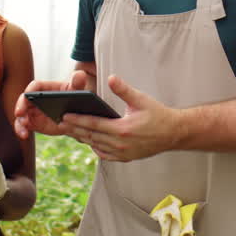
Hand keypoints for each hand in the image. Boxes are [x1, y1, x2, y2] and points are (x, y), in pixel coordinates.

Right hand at [14, 70, 89, 138]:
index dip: (30, 90)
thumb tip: (80, 75)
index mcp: (45, 88)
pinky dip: (21, 130)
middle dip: (20, 106)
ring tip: (24, 126)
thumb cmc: (74, 99)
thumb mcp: (76, 91)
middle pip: (23, 100)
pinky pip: (22, 126)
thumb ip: (78, 83)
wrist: (74, 117)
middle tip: (20, 113)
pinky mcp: (32, 122)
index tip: (27, 95)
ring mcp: (32, 111)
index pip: (35, 86)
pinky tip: (24, 135)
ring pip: (21, 114)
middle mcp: (35, 98)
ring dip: (20, 120)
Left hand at [63, 75, 184, 161]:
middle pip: (91, 137)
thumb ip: (124, 90)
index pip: (93, 124)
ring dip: (82, 138)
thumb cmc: (158, 114)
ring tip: (70, 131)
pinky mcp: (126, 158)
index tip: (64, 116)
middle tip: (61, 123)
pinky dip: (95, 147)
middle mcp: (120, 144)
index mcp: (122, 129)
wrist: (173, 133)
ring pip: (96, 146)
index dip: (77, 120)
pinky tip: (89, 141)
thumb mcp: (141, 100)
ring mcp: (123, 153)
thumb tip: (111, 77)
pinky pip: (105, 154)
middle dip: (74, 129)